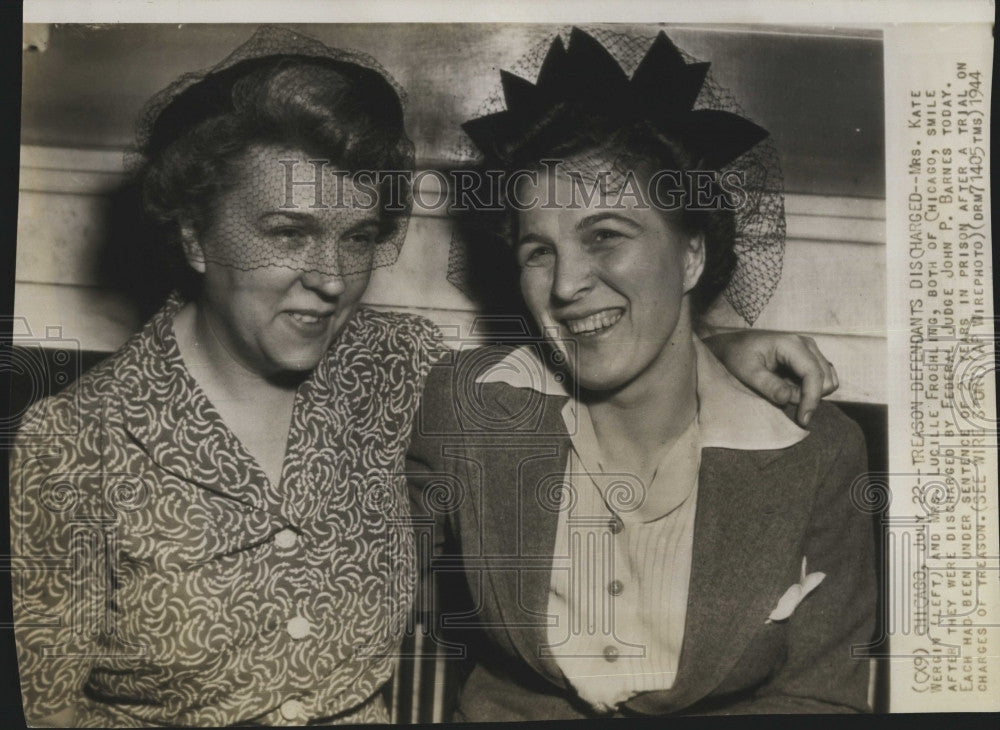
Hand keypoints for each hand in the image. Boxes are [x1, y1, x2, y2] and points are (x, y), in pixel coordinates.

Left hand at [702, 330, 837, 426]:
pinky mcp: (810, 357)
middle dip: (809, 397)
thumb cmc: (737, 356)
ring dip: (810, 393)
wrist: (734, 345)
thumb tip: (787, 399)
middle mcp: (806, 344)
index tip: (802, 419)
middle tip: (782, 400)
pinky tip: (791, 389)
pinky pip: (822, 378)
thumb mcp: (747, 372)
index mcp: (791, 344)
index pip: (813, 373)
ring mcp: (811, 350)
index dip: (811, 398)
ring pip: (827, 379)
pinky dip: (811, 389)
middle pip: (825, 378)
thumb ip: (767, 385)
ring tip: (784, 392)